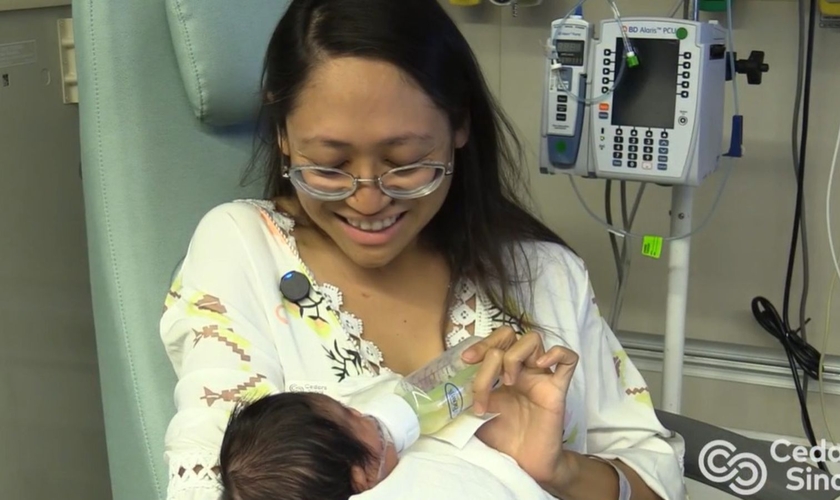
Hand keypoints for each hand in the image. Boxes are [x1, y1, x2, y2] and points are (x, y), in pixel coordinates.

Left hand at [461, 327, 578, 485]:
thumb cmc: (502, 439)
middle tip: (478, 363)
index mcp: (501, 373)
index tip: (465, 360)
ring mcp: (540, 377)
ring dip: (514, 355)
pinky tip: (540, 365)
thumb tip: (442, 388)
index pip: (493, 343)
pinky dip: (556, 353)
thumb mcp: (475, 415)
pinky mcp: (557, 390)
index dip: (479, 345)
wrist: (524, 465)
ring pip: (533, 340)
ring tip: (507, 381)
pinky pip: (569, 360)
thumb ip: (465, 397)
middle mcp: (521, 370)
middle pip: (510, 335)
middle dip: (491, 345)